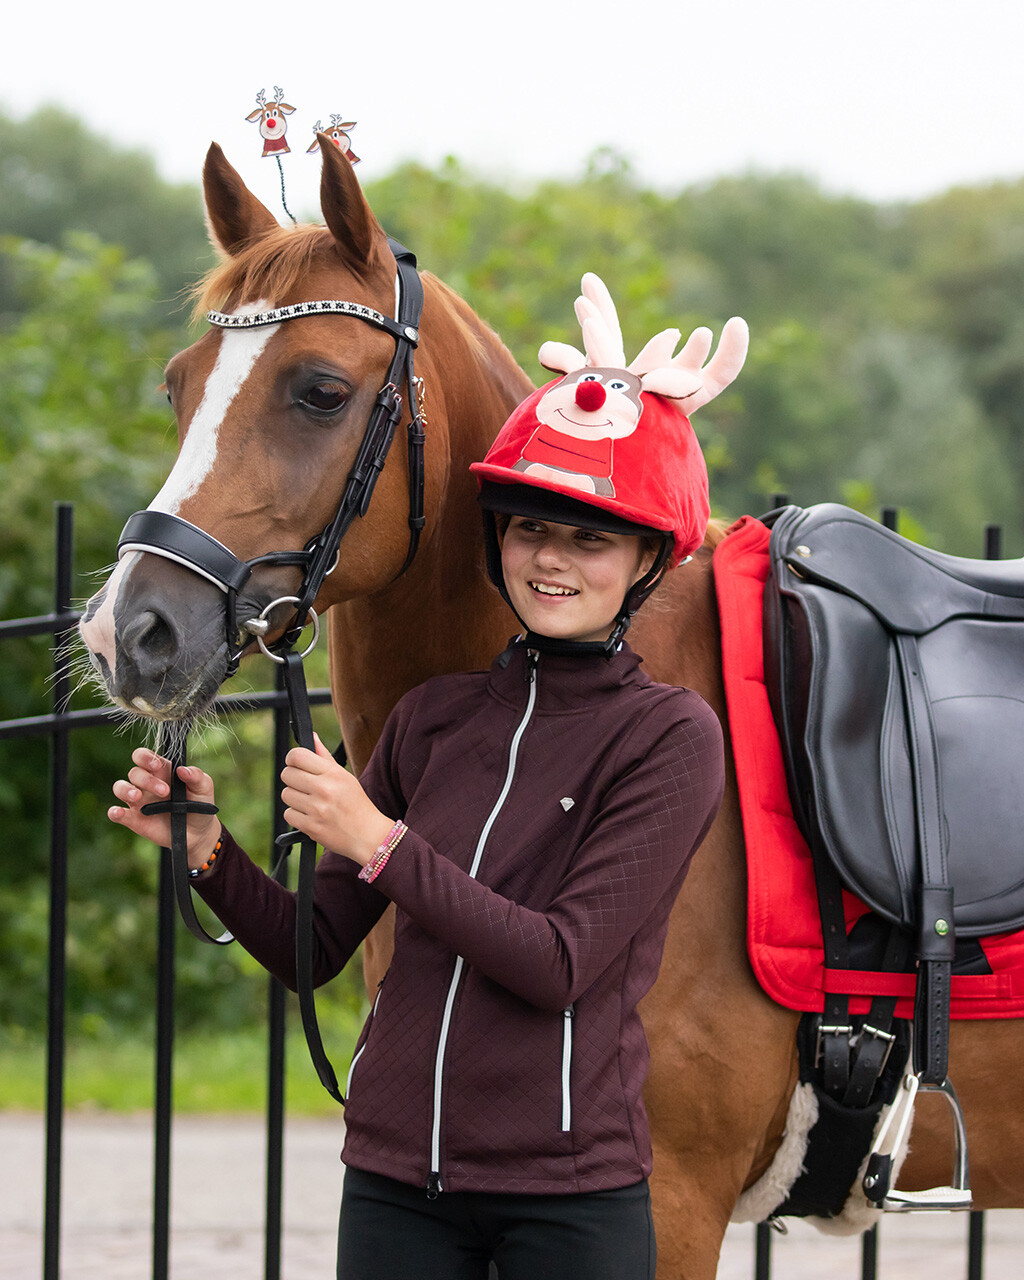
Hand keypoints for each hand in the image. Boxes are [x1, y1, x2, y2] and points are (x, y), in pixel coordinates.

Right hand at [109, 749, 220, 869]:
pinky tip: (118, 813)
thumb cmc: (200, 805)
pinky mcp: (134, 819)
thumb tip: (182, 769)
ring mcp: (138, 801)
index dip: (146, 758)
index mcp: (162, 771)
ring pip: (120, 787)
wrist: (198, 833)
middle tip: (165, 792)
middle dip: (147, 780)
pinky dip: (114, 812)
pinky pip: (117, 813)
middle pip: (134, 772)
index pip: (144, 756)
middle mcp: (146, 784)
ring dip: (125, 790)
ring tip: (137, 797)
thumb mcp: (204, 788)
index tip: (157, 766)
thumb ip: (196, 776)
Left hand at [280, 735, 392, 865]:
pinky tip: (310, 816)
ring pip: (286, 794)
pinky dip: (296, 815)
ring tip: (310, 802)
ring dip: (294, 798)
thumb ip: (324, 757)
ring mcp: (317, 809)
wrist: (368, 835)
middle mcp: (324, 789)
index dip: (292, 759)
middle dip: (292, 778)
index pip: (297, 756)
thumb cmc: (356, 804)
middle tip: (304, 785)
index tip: (296, 764)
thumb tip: (311, 737)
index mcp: (333, 774)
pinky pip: (288, 814)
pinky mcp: (310, 827)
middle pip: (287, 774)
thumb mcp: (345, 777)